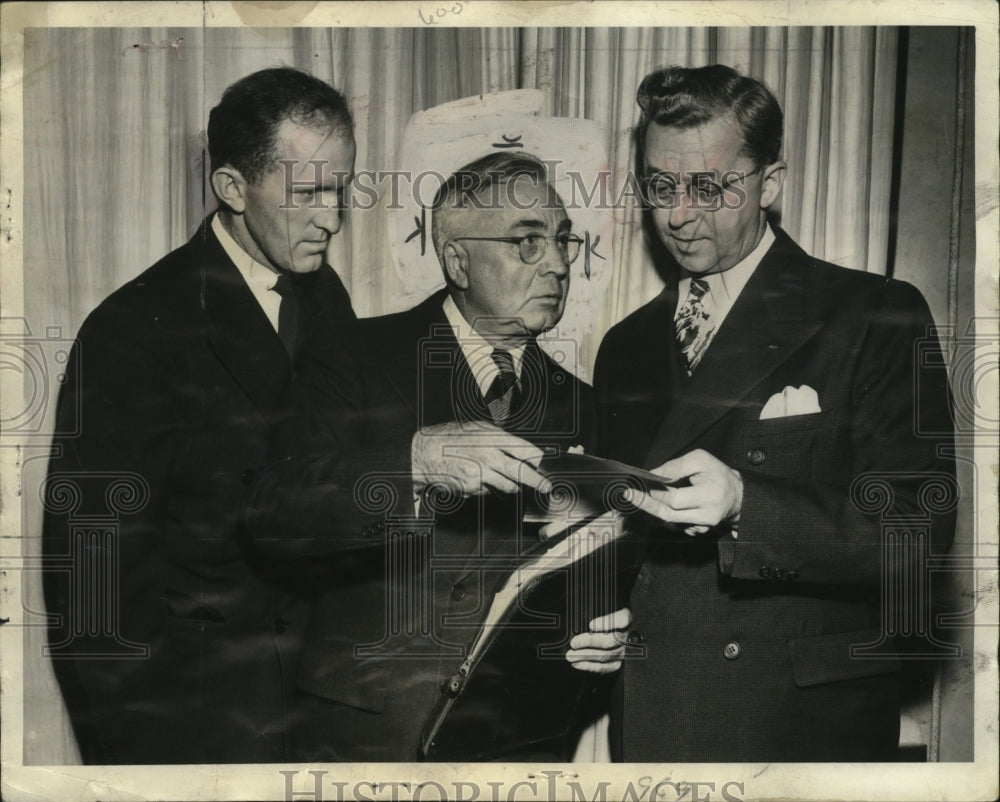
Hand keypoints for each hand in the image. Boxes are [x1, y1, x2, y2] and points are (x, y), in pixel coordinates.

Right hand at [411, 421, 552, 496]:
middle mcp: (488, 457)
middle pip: (521, 472)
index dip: (537, 457)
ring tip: (502, 475)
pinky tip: (474, 475)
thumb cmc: (449, 437)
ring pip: (508, 486)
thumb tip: (520, 450)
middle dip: (537, 481)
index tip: (542, 461)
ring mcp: (480, 475)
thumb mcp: (477, 428)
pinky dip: (486, 485)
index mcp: (491, 438)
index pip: (523, 449)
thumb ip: (499, 438)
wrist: (424, 453)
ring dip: (512, 484)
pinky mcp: (472, 488)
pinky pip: (488, 490)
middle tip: (546, 486)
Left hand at [566, 608, 631, 672]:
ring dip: (585, 656)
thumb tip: (581, 621)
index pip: (623, 619)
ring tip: (571, 655)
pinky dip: (588, 666)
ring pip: (606, 655)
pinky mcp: (618, 664)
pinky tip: (577, 663)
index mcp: (626, 619)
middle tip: (575, 643)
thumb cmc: (606, 620)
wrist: (615, 632)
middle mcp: (628, 636)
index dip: (607, 623)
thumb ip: (596, 613)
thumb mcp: (605, 610)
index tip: (591, 624)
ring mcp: (623, 652)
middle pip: (612, 640)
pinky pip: (604, 667)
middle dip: (590, 642)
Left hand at [626, 449, 742, 532]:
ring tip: (644, 495)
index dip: (654, 493)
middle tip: (631, 493)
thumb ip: (675, 467)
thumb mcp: (700, 460)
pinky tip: (665, 503)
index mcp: (711, 494)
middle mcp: (708, 514)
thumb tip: (652, 475)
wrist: (737, 495)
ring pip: (670, 520)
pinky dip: (668, 513)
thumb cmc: (717, 473)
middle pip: (669, 513)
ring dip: (655, 507)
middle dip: (648, 502)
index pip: (675, 499)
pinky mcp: (700, 531)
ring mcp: (704, 526)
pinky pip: (677, 524)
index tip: (636, 486)